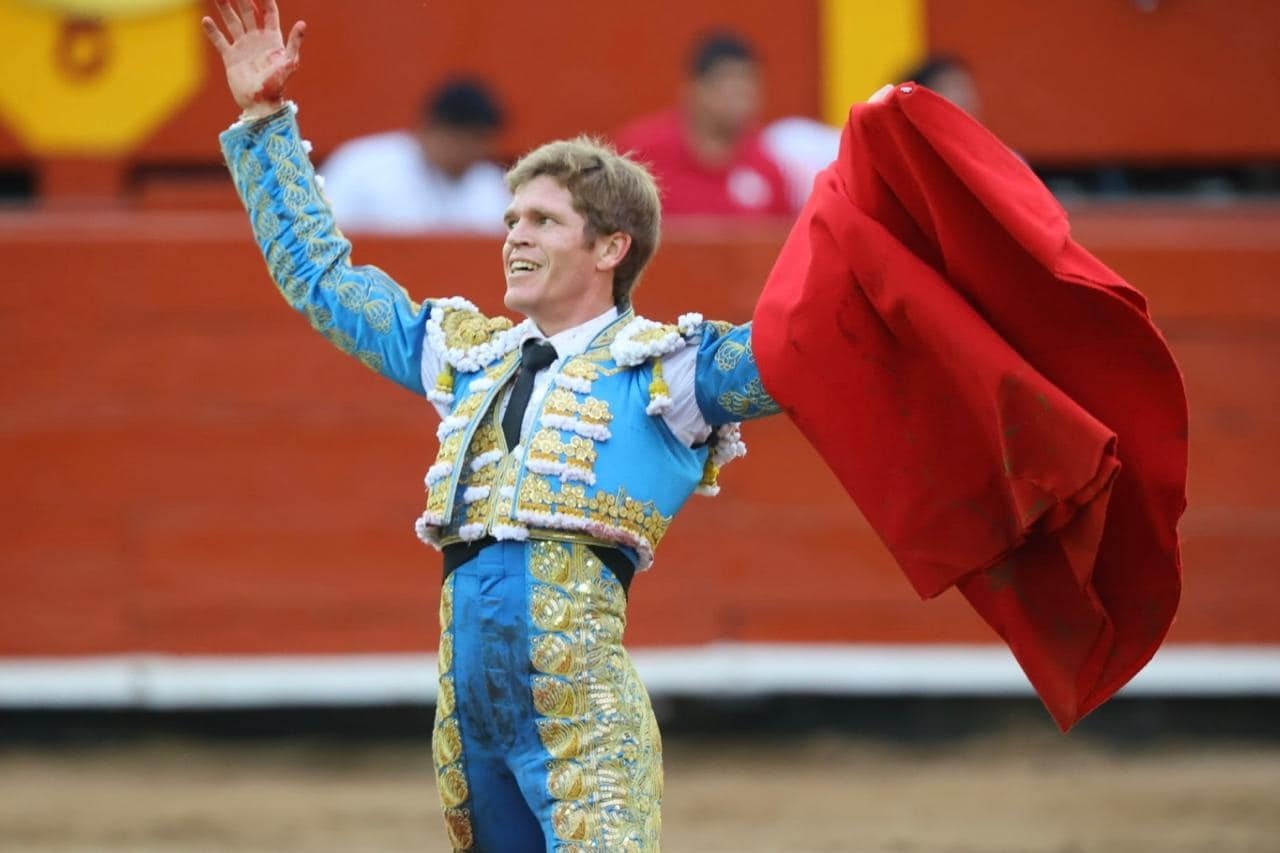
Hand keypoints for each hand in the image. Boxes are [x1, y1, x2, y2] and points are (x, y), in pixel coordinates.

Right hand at [202, 0, 304, 118]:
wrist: (261, 105)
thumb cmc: (278, 85)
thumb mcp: (289, 63)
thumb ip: (294, 43)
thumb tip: (302, 24)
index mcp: (272, 39)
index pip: (269, 12)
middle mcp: (257, 39)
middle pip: (248, 12)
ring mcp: (243, 47)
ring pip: (232, 22)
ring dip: (225, 8)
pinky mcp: (231, 58)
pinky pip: (220, 41)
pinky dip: (213, 31)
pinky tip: (206, 20)